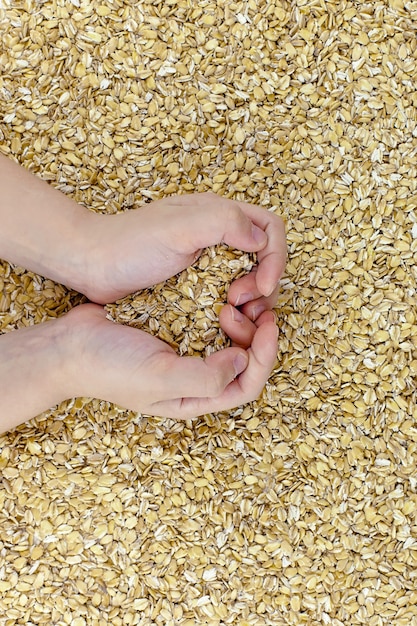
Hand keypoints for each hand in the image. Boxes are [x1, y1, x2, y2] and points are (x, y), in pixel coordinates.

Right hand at [61, 303, 277, 418]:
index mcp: (194, 398)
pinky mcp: (175, 330)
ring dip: (242, 321)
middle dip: (255, 336)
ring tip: (232, 299)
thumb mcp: (159, 379)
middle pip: (245, 363)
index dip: (264, 357)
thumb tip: (241, 360)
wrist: (69, 345)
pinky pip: (210, 323)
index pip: (246, 386)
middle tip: (247, 306)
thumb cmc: (109, 367)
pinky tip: (219, 295)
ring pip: (232, 341)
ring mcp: (184, 354)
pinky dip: (222, 309)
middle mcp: (194, 380)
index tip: (268, 323)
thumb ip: (205, 377)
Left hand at [85, 192, 285, 304]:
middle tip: (241, 302)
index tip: (263, 285)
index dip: (276, 257)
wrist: (91, 264)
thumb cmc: (130, 244)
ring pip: (248, 276)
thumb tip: (261, 240)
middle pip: (263, 255)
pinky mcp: (194, 280)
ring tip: (232, 311)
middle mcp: (217, 234)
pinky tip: (221, 316)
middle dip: (264, 280)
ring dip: (251, 296)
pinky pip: (227, 291)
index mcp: (218, 214)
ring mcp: (205, 258)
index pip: (269, 228)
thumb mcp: (178, 227)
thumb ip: (223, 223)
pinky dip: (233, 305)